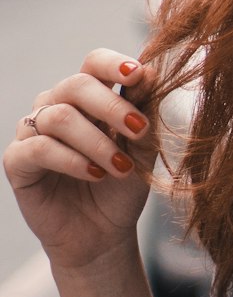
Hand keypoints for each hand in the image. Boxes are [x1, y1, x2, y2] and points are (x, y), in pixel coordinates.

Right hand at [3, 49, 156, 273]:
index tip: (139, 75)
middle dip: (111, 106)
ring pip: (59, 116)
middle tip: (138, 130)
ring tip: (120, 168)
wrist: (104, 233)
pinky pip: (39, 148)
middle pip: (77, 84)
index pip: (94, 62)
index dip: (114, 64)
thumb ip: (143, 109)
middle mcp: (56, 105)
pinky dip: (72, 160)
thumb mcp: (142, 146)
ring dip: (96, 141)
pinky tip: (95, 174)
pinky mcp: (17, 161)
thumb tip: (151, 71)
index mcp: (88, 95)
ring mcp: (33, 131)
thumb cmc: (123, 184)